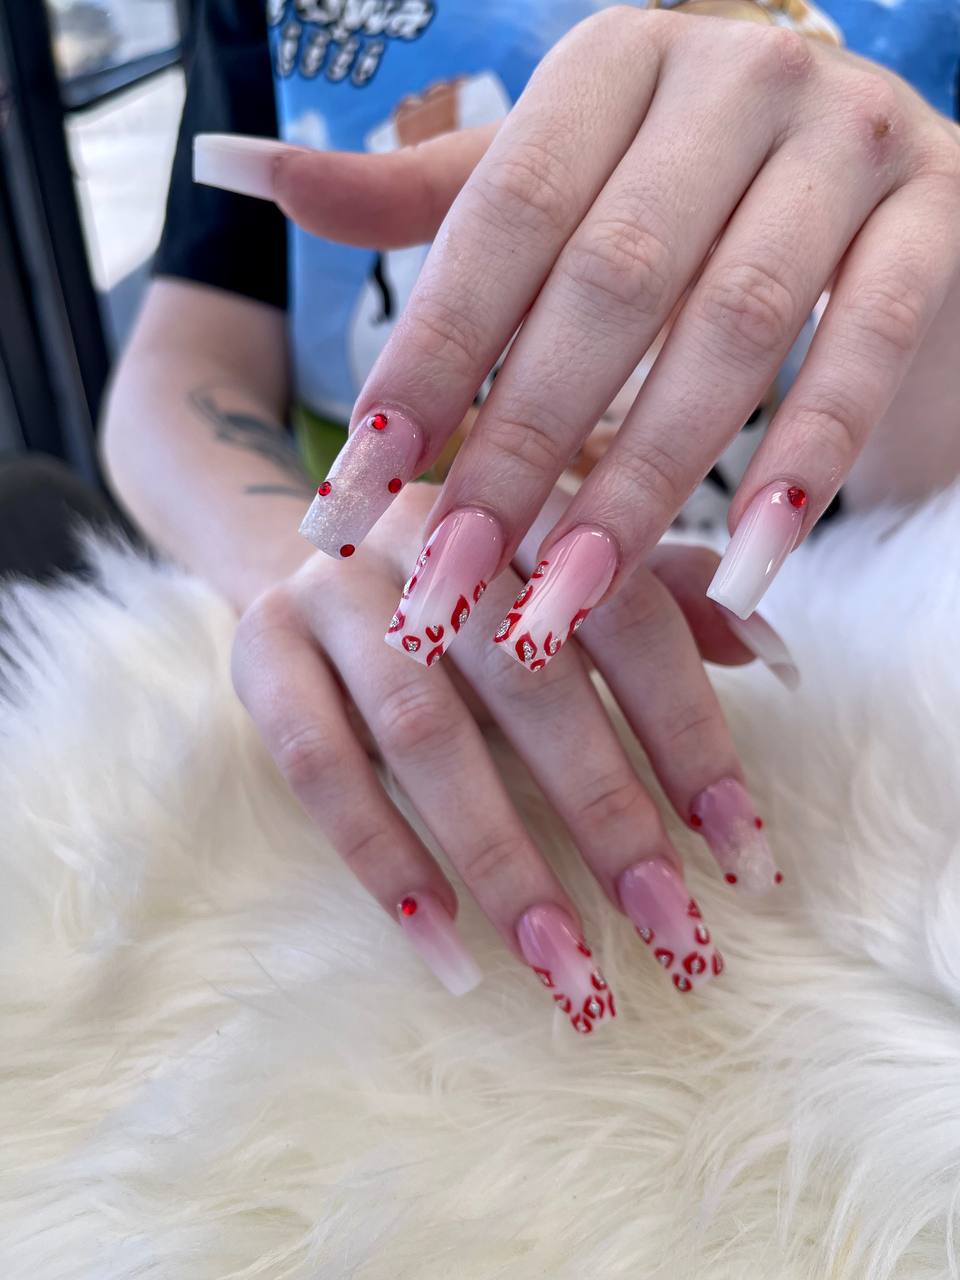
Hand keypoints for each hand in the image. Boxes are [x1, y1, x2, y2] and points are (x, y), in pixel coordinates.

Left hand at [206, 8, 959, 634]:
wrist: (876, 191)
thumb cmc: (684, 205)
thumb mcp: (557, 188)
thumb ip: (425, 200)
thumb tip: (246, 171)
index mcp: (615, 63)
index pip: (498, 222)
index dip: (422, 366)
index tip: (352, 500)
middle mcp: (733, 77)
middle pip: (606, 286)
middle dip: (517, 451)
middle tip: (446, 585)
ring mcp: (850, 138)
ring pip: (732, 330)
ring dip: (642, 484)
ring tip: (564, 603)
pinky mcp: (937, 218)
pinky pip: (864, 351)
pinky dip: (805, 466)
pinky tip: (743, 573)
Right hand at [231, 482, 791, 1027]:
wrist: (315, 552)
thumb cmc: (476, 589)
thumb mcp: (568, 580)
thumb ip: (660, 603)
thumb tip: (770, 655)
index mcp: (529, 506)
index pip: (629, 616)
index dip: (690, 734)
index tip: (742, 853)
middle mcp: (433, 535)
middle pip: (530, 677)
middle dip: (606, 814)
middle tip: (668, 930)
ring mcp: (336, 590)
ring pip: (423, 732)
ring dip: (502, 859)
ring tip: (566, 966)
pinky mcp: (258, 650)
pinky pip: (319, 767)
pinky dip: (383, 857)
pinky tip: (445, 944)